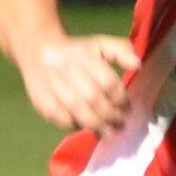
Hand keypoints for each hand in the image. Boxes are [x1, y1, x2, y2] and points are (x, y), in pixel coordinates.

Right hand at [18, 32, 139, 131]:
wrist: (38, 49)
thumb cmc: (77, 51)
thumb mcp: (100, 44)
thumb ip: (122, 50)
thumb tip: (137, 65)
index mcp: (83, 54)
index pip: (106, 81)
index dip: (120, 97)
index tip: (126, 106)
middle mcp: (65, 68)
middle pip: (92, 98)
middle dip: (110, 114)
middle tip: (120, 122)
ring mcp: (50, 84)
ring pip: (76, 110)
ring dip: (96, 124)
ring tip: (108, 131)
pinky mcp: (39, 98)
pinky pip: (59, 117)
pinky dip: (74, 125)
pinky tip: (85, 127)